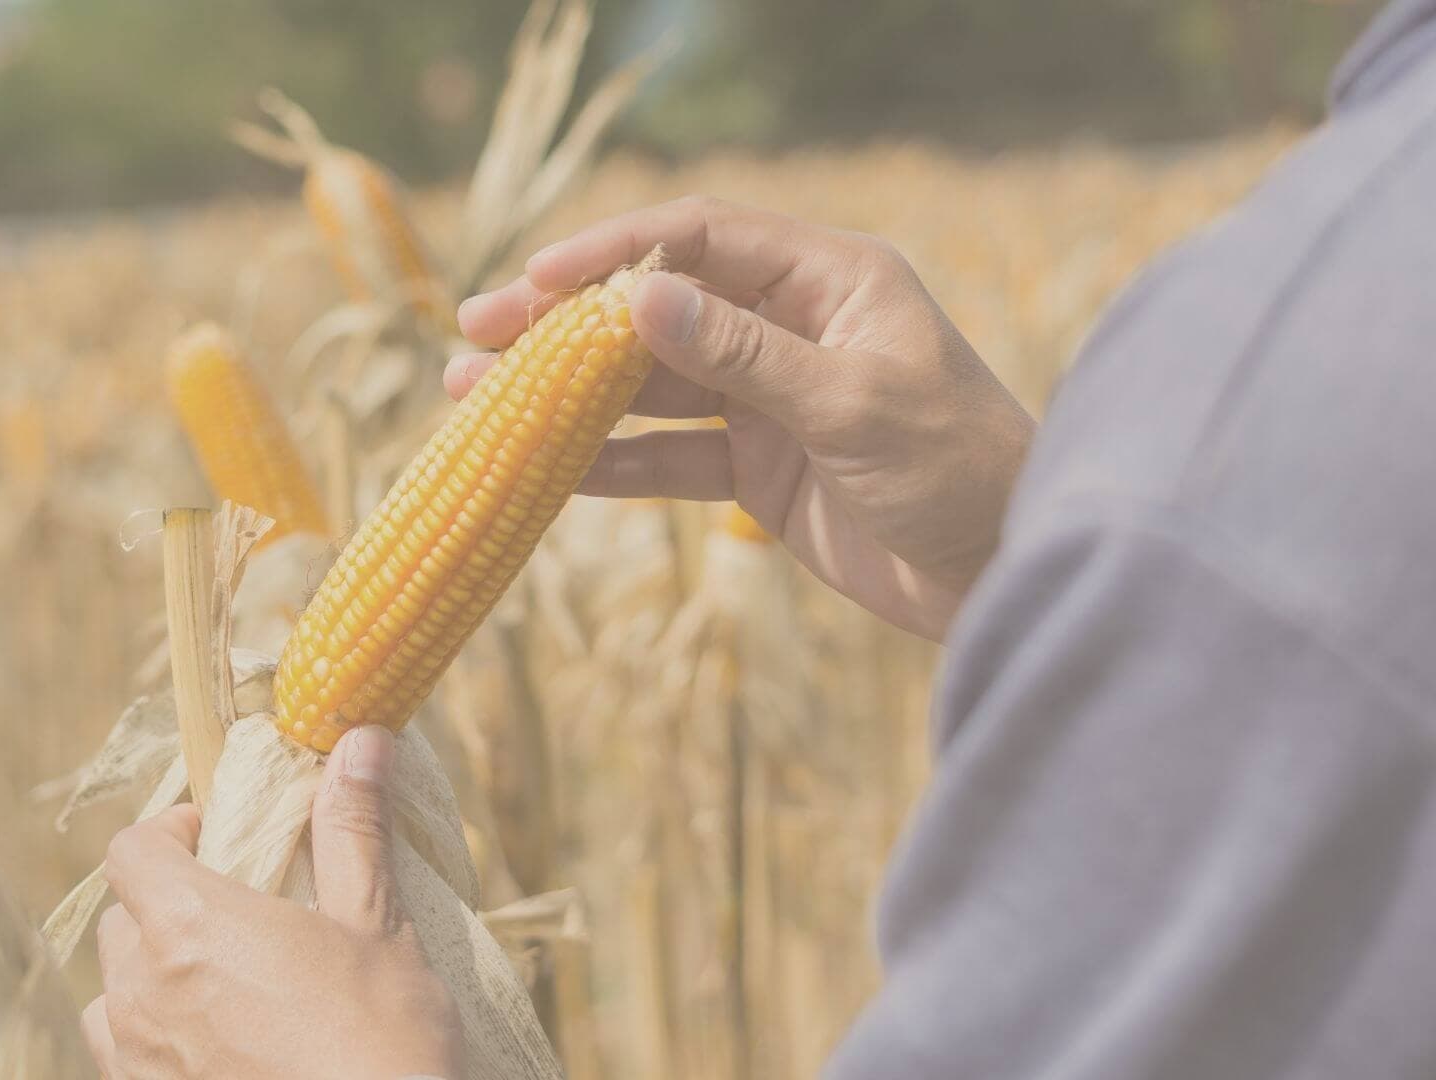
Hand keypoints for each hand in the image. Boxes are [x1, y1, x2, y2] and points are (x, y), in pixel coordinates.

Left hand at [84, 726, 463, 1079]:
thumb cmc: (382, 1036)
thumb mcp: (374, 923)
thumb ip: (351, 828)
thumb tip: (361, 741)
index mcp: (189, 926)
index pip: (129, 851)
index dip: (167, 833)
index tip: (217, 835)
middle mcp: (143, 992)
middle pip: (122, 920)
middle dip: (167, 903)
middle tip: (234, 911)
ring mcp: (138, 1059)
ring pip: (115, 996)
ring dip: (153, 976)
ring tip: (221, 985)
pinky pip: (124, 1058)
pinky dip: (155, 1039)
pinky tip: (217, 1045)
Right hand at [453, 197, 1034, 640]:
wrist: (1007, 575)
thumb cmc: (961, 471)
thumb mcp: (853, 404)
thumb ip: (744, 356)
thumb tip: (638, 302)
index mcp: (829, 279)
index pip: (700, 239)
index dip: (613, 253)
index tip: (535, 278)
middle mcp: (791, 327)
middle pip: (660, 310)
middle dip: (567, 321)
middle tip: (477, 332)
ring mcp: (770, 400)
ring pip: (652, 385)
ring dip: (572, 393)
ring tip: (479, 396)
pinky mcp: (759, 468)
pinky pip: (670, 456)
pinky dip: (612, 462)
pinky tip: (547, 467)